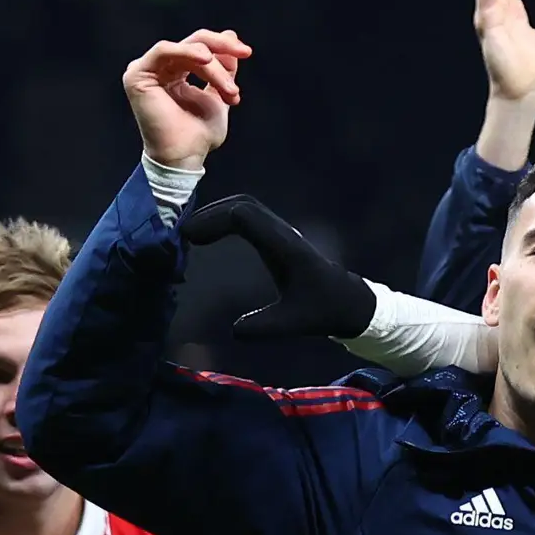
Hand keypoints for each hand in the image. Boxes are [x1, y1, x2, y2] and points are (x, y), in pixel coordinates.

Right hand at [124, 28, 249, 169]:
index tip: (247, 53)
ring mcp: (147, 70)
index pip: (200, 49)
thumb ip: (223, 68)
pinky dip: (186, 52)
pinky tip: (206, 59)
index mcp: (175, 72)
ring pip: (185, 49)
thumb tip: (231, 35)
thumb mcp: (220, 95)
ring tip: (228, 86)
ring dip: (212, 65)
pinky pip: (163, 51)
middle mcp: (160, 69)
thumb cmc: (199, 135)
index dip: (224, 48)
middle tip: (244, 54)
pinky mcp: (137, 75)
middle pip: (194, 44)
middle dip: (221, 49)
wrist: (185, 158)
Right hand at [184, 194, 376, 340]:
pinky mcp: (278, 237)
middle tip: (184, 235)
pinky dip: (226, 220)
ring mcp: (281, 232)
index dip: (214, 220)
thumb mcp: (294, 323)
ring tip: (192, 235)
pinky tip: (210, 237)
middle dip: (210, 214)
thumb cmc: (324, 311)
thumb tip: (234, 330)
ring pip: (246, 207)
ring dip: (217, 214)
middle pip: (242, 204)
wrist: (349, 301)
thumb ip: (264, 326)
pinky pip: (250, 217)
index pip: (245, 216)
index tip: (191, 238)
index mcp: (285, 247)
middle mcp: (282, 233)